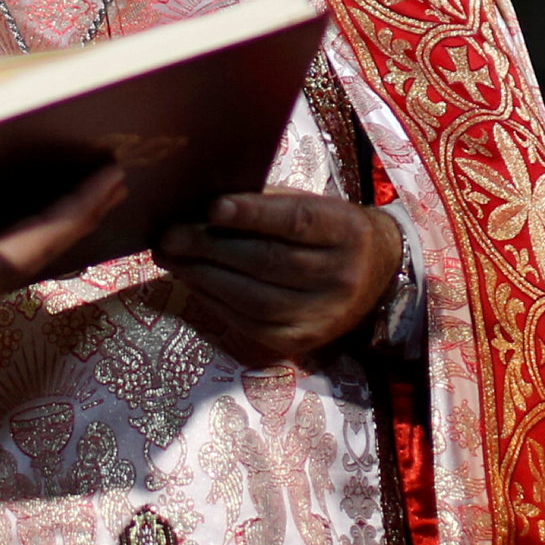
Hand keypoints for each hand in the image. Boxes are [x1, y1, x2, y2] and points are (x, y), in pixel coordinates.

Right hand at [0, 168, 126, 332]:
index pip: (37, 243)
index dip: (77, 208)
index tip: (112, 177)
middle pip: (34, 255)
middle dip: (74, 219)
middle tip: (110, 182)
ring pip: (12, 260)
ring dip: (46, 230)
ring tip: (75, 198)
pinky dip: (12, 236)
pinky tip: (10, 220)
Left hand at [151, 191, 401, 366]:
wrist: (375, 275)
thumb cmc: (327, 230)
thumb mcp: (311, 204)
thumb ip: (266, 203)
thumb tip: (200, 204)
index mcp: (346, 230)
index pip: (297, 221)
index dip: (253, 215)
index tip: (211, 207)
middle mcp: (340, 275)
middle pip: (269, 262)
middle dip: (210, 248)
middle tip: (169, 235)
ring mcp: (323, 314)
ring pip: (254, 298)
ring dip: (204, 277)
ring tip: (170, 258)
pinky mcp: (302, 341)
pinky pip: (250, 324)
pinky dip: (214, 302)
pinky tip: (193, 282)